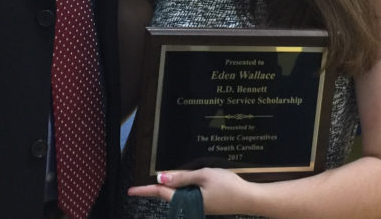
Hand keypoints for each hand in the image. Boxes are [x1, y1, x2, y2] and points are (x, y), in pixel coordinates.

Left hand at [128, 168, 253, 214]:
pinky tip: (186, 181)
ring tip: (164, 179)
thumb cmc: (228, 186)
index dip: (146, 190)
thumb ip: (183, 177)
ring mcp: (199, 205)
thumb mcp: (204, 176)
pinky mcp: (207, 204)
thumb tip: (162, 178)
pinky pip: (190, 196)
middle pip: (169, 196)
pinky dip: (184, 188)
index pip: (161, 193)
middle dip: (157, 189)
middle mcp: (191, 205)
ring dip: (171, 188)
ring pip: (179, 195)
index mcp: (187, 199)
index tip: (131, 191)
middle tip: (142, 186)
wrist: (250, 198)